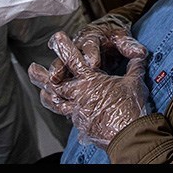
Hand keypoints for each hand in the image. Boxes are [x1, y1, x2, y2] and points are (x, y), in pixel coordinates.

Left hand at [29, 31, 148, 148]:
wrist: (129, 135)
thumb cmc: (131, 106)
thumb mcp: (135, 81)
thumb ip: (134, 65)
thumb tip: (140, 54)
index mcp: (90, 80)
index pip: (73, 59)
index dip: (64, 47)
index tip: (56, 38)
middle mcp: (79, 94)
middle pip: (55, 83)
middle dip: (42, 74)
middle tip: (32, 68)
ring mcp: (78, 111)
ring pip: (56, 101)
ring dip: (47, 94)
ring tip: (42, 91)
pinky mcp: (81, 124)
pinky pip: (69, 116)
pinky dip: (65, 111)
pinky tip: (64, 109)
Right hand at [43, 14, 146, 84]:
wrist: (107, 34)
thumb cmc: (114, 37)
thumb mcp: (123, 38)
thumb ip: (129, 46)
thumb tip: (140, 53)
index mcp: (92, 37)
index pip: (91, 45)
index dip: (91, 54)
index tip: (93, 64)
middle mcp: (79, 46)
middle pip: (68, 56)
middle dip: (62, 66)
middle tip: (57, 77)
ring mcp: (73, 58)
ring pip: (60, 67)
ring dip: (55, 78)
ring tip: (50, 90)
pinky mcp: (71, 70)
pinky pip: (62, 78)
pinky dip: (57, 87)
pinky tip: (53, 98)